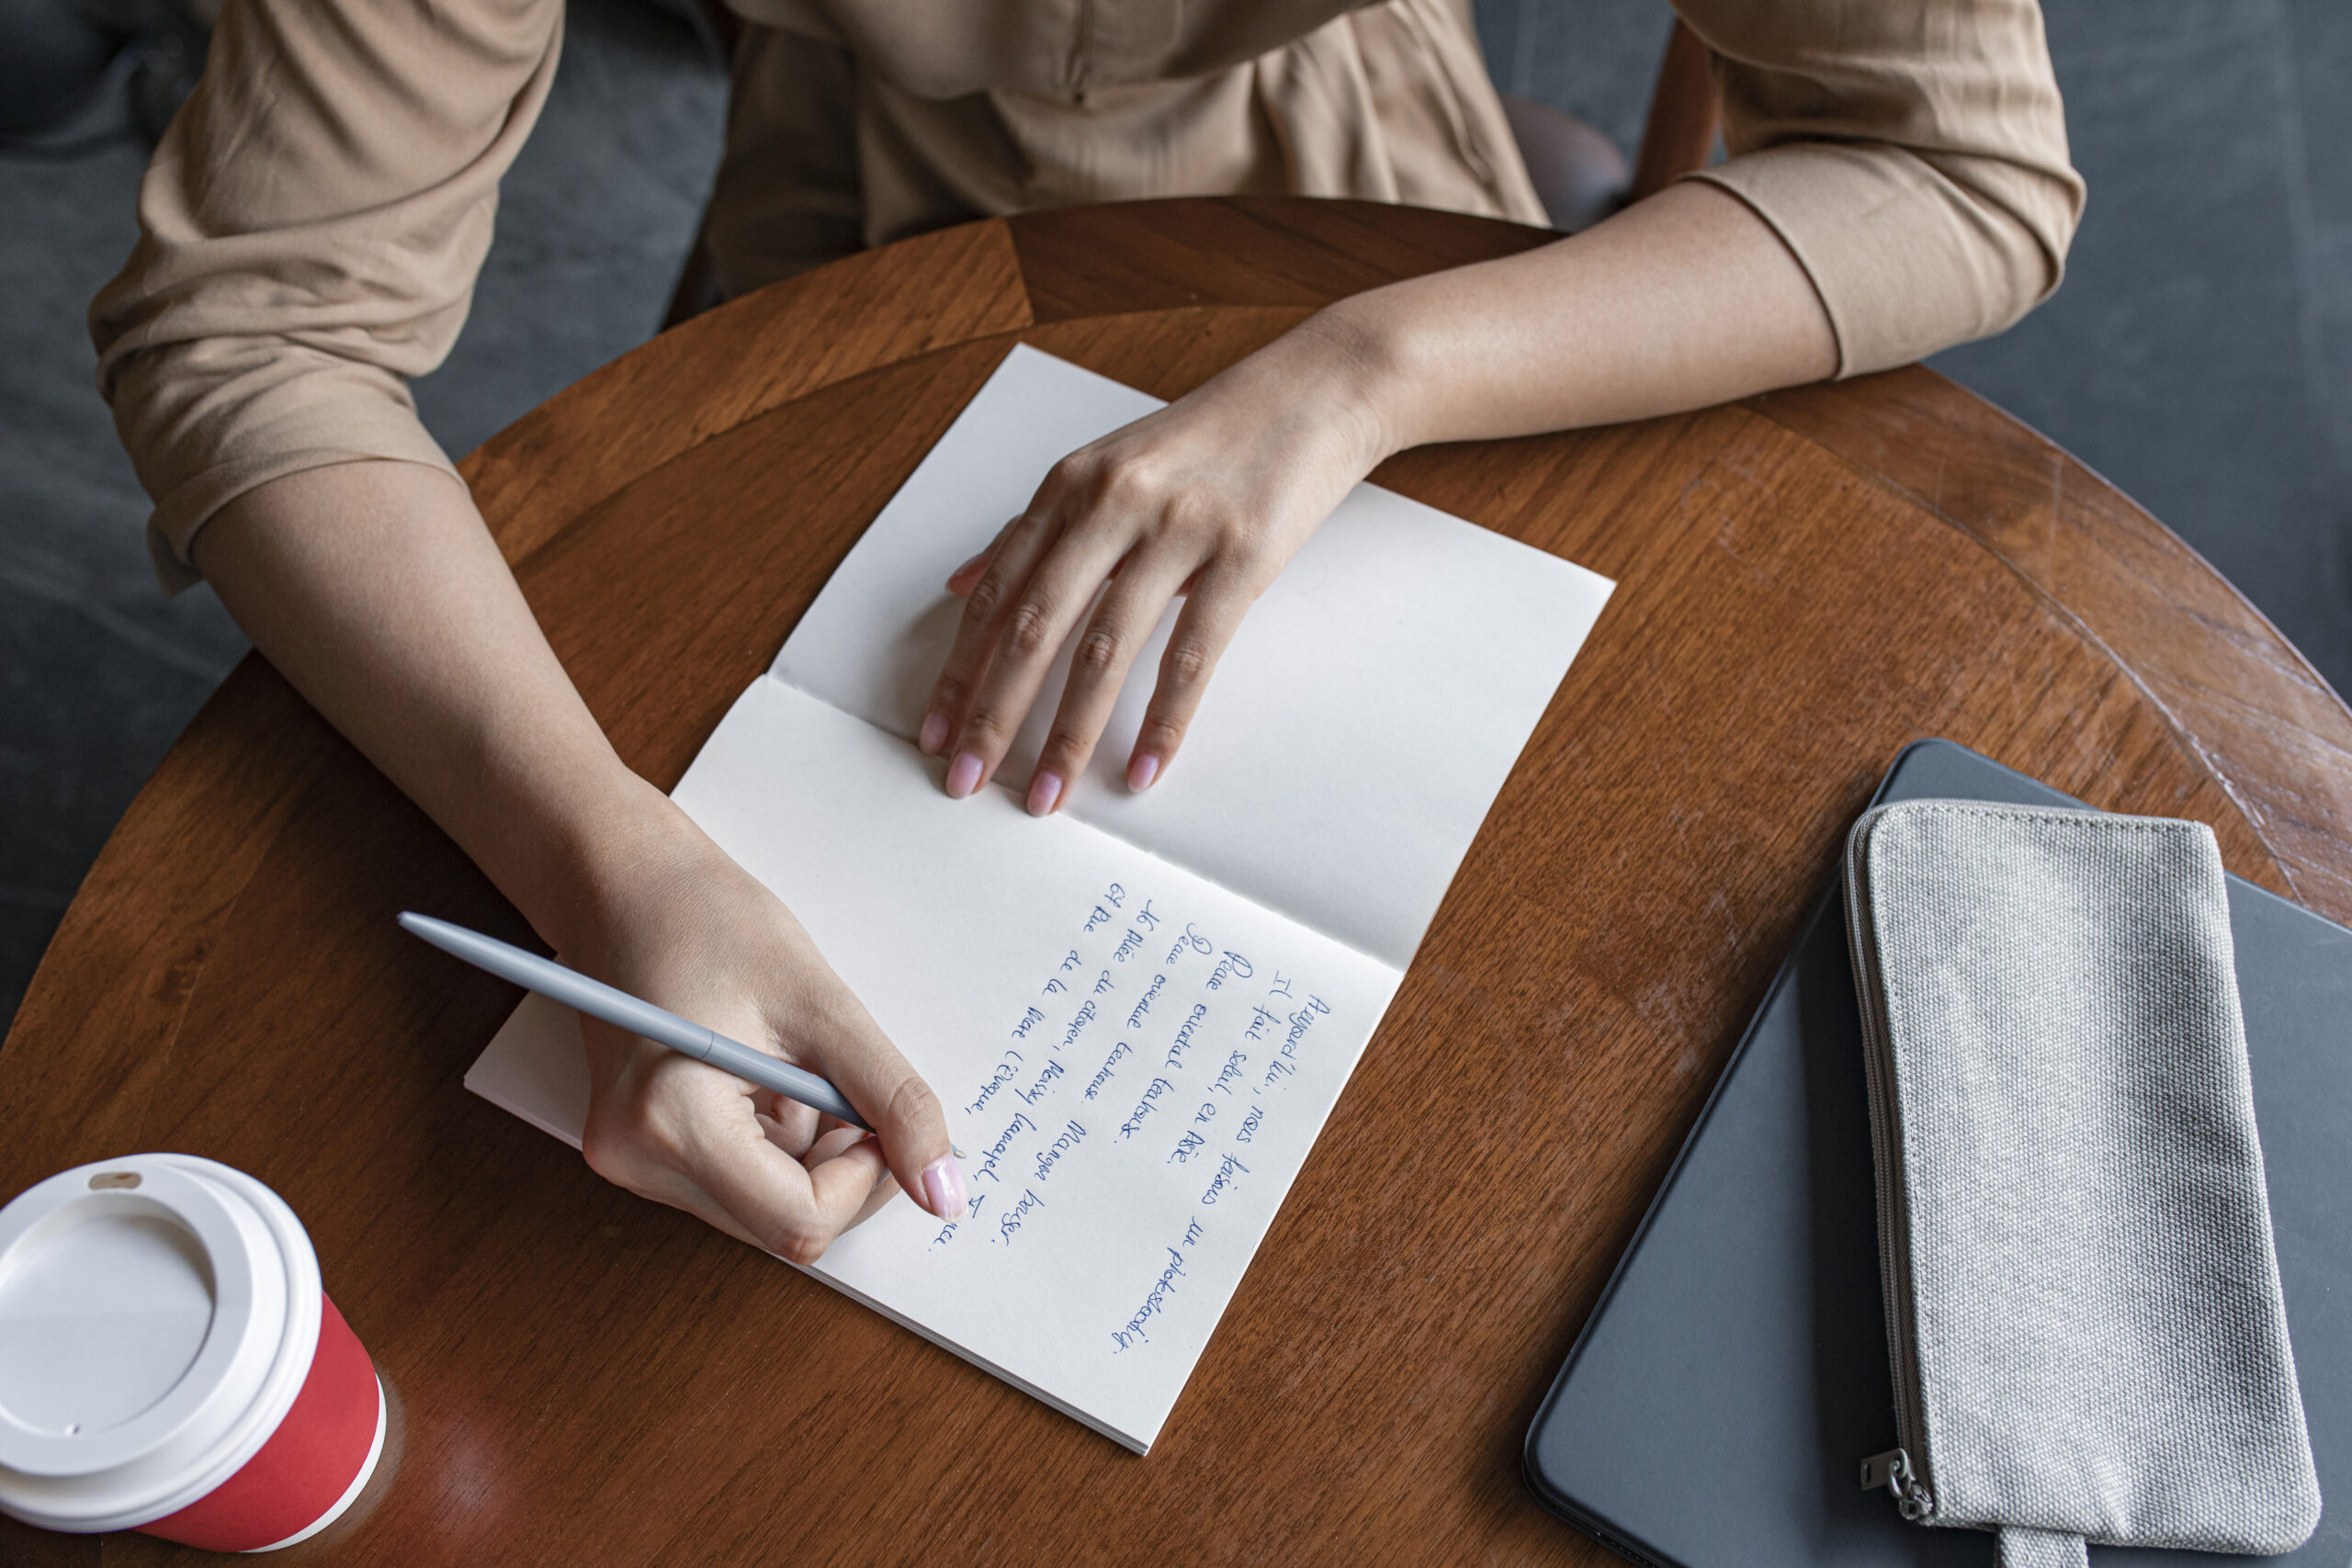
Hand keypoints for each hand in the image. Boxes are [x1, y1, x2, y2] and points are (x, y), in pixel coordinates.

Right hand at [564, 796, 964, 1262]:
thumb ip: (894, 1102)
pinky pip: (735, 1184)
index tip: (876, 1118)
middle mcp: (636, 1160)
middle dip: (838, 1169)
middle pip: (782, 1226)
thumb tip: (943, 1192)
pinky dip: (774, 1147)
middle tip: (846, 1088)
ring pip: (764, 1210)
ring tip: (792, 1070)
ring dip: (807, 1156)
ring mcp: (630, 1159)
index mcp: (671, 1122)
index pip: (800, 1222)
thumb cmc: (712, 922)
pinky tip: (764, 1080)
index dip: (863, 1179)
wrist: (627, 885)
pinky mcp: (637, 1150)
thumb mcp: (825, 1008)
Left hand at [916, 314, 1397, 812]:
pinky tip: (1141, 770)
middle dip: (993, 716)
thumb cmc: (1213, 435)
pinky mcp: (1242, 556)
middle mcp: (1113, 503)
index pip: (996, 593)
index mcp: (1071, 484)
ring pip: (1105, 650)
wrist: (1317, 390)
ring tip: (1046, 796)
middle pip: (1035, 628)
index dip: (960, 669)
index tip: (934, 732)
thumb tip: (961, 583)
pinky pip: (1191, 655)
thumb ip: (1037, 528)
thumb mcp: (1109, 465)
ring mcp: (1178, 529)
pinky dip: (1163, 721)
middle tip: (963, 781)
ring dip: (1067, 735)